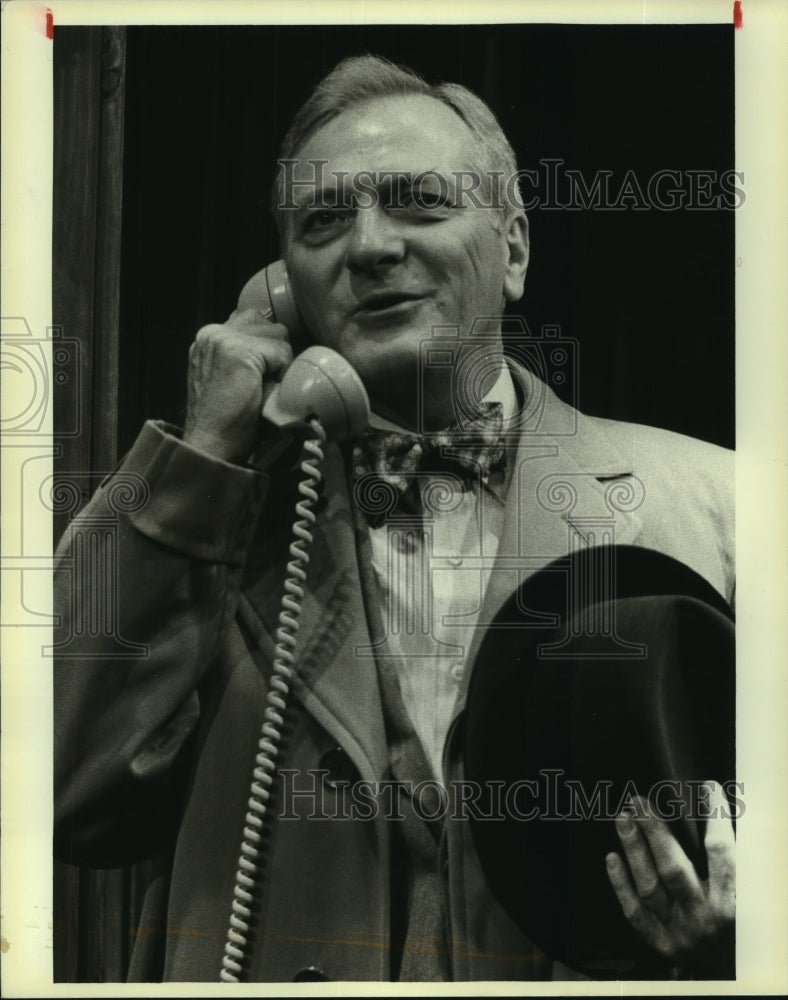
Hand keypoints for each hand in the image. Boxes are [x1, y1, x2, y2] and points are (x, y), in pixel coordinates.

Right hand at [183, 308, 292, 462]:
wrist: (210, 445)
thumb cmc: (225, 420)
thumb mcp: (227, 377)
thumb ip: (243, 354)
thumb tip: (279, 342)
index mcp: (208, 338)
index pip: (253, 320)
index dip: (265, 347)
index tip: (259, 373)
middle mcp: (212, 332)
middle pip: (268, 324)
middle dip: (273, 352)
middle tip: (258, 384)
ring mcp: (224, 339)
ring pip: (278, 335)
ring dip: (278, 362)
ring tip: (259, 387)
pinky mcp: (239, 351)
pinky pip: (282, 352)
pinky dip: (280, 374)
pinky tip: (260, 392)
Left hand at [605, 782, 734, 977]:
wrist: (728, 972)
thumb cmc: (736, 921)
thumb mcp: (745, 892)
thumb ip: (732, 859)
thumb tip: (718, 806)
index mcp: (732, 902)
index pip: (721, 853)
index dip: (715, 817)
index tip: (707, 789)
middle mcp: (704, 917)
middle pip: (674, 868)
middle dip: (655, 830)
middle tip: (638, 799)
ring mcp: (679, 930)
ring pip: (650, 886)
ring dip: (634, 848)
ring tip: (622, 817)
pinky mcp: (659, 941)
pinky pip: (634, 912)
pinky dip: (620, 884)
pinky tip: (611, 856)